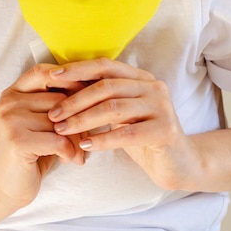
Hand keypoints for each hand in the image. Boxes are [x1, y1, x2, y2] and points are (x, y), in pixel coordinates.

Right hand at [0, 64, 86, 208]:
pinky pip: (58, 140)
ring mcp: (10, 119)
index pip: (42, 71)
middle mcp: (8, 102)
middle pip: (59, 99)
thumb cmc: (31, 152)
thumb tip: (92, 88)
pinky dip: (70, 152)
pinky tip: (71, 160)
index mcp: (13, 93)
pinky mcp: (17, 140)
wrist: (4, 187)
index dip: (68, 78)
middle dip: (79, 119)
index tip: (89, 90)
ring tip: (78, 151)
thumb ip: (55, 103)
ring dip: (77, 139)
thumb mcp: (41, 122)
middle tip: (86, 137)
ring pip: (62, 121)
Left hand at [46, 58, 198, 189]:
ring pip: (113, 108)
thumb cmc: (143, 137)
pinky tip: (85, 145)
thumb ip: (103, 97)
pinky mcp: (165, 130)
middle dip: (75, 99)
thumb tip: (63, 85)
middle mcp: (154, 87)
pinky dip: (103, 139)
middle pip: (107, 86)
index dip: (78, 69)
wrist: (178, 164)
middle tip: (53, 114)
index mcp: (141, 78)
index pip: (105, 66)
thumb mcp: (122, 113)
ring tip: (63, 130)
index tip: (53, 77)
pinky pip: (127, 133)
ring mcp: (161, 107)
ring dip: (83, 119)